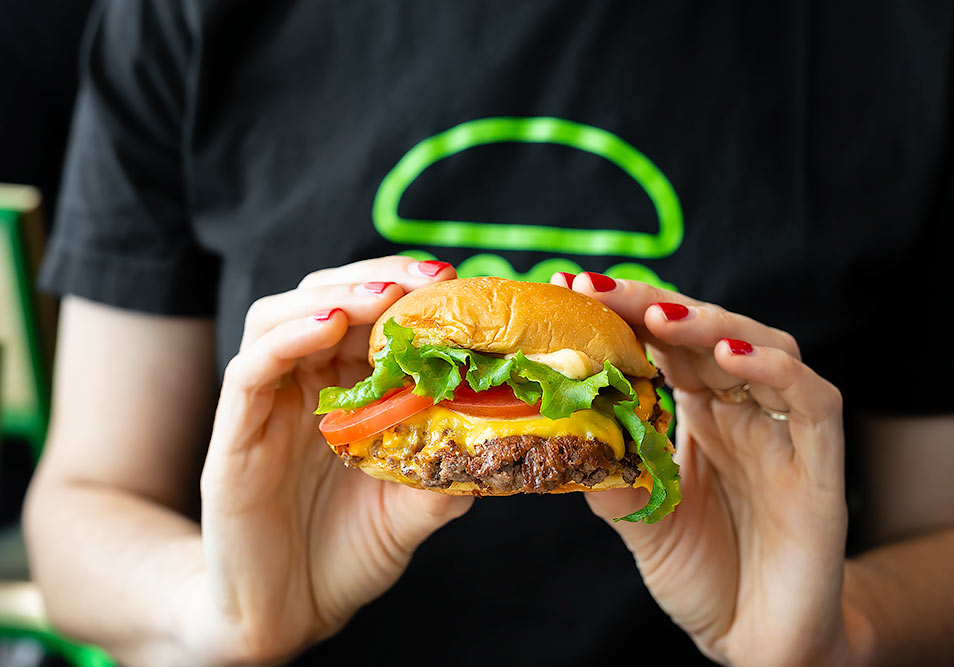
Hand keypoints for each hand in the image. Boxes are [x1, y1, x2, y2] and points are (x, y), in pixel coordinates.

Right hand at [186, 256, 470, 664]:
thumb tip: (500, 433)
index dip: (406, 293)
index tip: (455, 283)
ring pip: (278, 318)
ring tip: (385, 294)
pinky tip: (329, 328)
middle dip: (378, 279)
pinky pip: (249, 371)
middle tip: (430, 276)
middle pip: (324, 300)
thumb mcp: (412, 509)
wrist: (285, 616)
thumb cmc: (345, 555)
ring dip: (333, 296)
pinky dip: (287, 339)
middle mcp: (300, 388)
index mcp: (342, 394)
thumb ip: (446, 470)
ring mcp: (263, 408)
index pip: (367, 318)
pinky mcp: (232, 438)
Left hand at [552, 272, 850, 666]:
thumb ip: (613, 477)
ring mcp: (785, 433)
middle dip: (654, 305)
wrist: (755, 641)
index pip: (666, 346)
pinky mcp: (822, 465)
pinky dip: (776, 372)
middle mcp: (744, 412)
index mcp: (701, 415)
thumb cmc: (704, 574)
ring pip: (766, 350)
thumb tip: (565, 433)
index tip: (573, 290)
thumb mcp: (644, 521)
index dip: (626, 314)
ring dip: (713, 325)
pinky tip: (730, 357)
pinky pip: (812, 402)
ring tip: (659, 315)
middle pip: (709, 334)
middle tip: (598, 289)